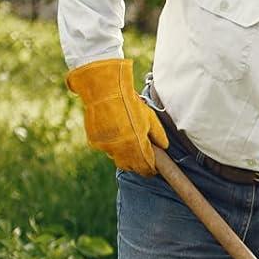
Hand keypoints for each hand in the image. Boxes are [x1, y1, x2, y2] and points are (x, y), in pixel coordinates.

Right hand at [63, 57, 167, 174]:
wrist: (104, 91)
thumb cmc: (129, 103)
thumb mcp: (149, 117)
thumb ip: (158, 134)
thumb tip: (164, 146)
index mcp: (138, 146)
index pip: (146, 167)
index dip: (150, 168)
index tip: (153, 165)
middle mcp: (122, 151)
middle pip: (131, 167)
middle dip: (137, 163)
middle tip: (141, 155)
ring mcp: (107, 147)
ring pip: (117, 159)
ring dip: (123, 154)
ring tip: (126, 140)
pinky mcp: (95, 142)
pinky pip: (105, 148)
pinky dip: (110, 144)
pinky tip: (113, 132)